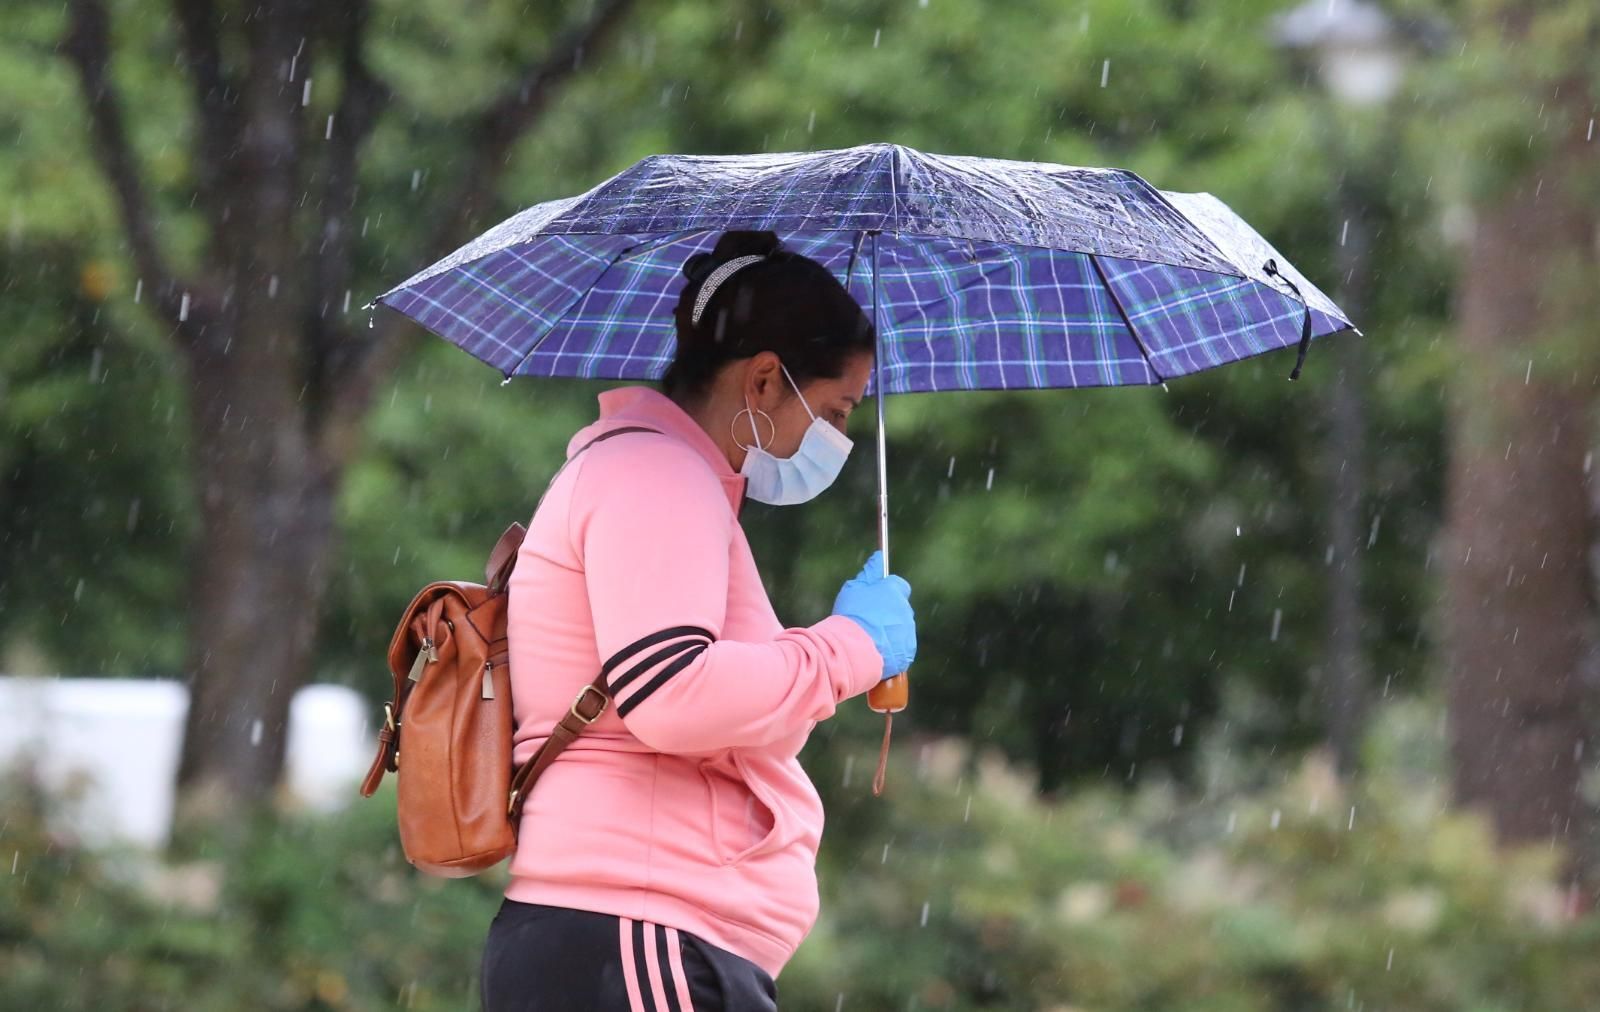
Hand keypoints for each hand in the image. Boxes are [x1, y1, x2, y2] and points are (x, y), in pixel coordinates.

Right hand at [830, 550, 916, 677]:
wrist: (853, 648)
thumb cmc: (852, 615)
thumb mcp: (853, 588)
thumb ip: (869, 573)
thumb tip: (878, 557)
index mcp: (895, 592)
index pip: (899, 585)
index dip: (888, 591)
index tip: (877, 597)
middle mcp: (906, 610)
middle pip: (900, 608)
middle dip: (888, 612)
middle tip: (869, 620)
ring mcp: (908, 632)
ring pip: (901, 628)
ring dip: (889, 631)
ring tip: (869, 639)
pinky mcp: (908, 652)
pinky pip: (901, 647)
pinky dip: (891, 648)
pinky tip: (876, 650)